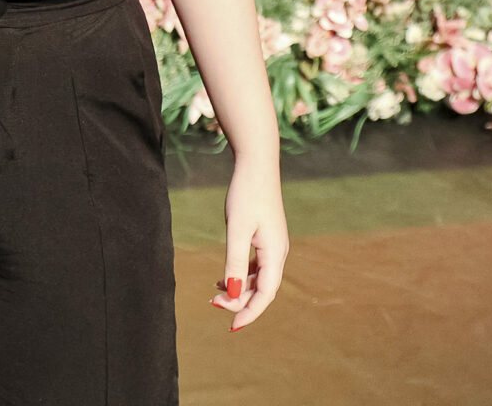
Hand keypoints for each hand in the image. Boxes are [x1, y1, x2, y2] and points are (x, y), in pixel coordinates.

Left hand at [211, 162, 288, 331]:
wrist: (256, 165)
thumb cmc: (246, 194)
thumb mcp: (237, 229)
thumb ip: (236, 262)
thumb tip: (234, 293)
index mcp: (275, 253)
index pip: (265, 294)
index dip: (249, 313)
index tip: (231, 327)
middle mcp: (278, 252)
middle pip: (263, 289)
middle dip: (241, 302)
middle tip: (213, 303)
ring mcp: (273, 245)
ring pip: (259, 279)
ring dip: (240, 289)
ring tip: (215, 292)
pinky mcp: (266, 237)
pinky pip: (257, 266)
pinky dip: (242, 275)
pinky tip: (225, 277)